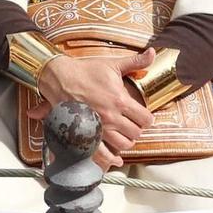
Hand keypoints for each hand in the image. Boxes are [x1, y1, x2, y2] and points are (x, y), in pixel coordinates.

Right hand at [36, 49, 154, 168]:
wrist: (60, 78)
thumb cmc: (85, 71)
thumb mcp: (112, 64)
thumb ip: (135, 61)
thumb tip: (152, 52)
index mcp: (120, 100)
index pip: (145, 119)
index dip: (147, 118)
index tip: (143, 116)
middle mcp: (111, 117)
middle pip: (136, 133)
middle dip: (137, 129)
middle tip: (132, 124)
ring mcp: (99, 127)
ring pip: (123, 145)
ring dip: (126, 141)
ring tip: (123, 135)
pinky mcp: (87, 133)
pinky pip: (102, 153)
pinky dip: (111, 159)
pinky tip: (116, 159)